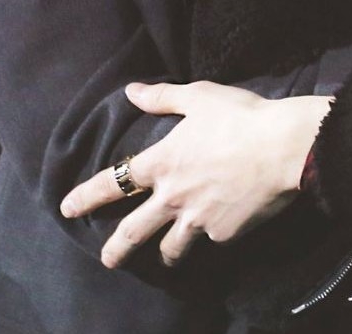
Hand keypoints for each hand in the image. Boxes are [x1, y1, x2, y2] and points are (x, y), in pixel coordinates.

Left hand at [59, 82, 330, 267]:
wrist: (285, 148)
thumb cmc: (242, 117)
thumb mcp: (200, 97)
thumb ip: (162, 97)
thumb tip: (131, 90)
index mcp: (162, 162)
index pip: (113, 182)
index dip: (87, 196)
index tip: (67, 208)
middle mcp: (173, 197)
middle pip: (133, 232)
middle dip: (115, 250)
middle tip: (107, 260)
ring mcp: (197, 219)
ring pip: (171, 248)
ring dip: (164, 255)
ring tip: (165, 259)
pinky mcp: (224, 233)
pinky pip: (212, 238)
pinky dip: (212, 235)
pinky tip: (220, 229)